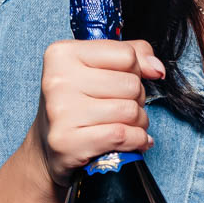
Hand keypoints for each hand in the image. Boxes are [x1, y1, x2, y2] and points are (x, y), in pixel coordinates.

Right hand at [26, 38, 166, 190]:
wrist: (47, 148)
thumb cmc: (76, 104)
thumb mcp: (96, 69)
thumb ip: (132, 54)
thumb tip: (156, 69)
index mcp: (62, 54)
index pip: (127, 54)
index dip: (134, 71)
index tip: (122, 81)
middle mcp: (58, 80)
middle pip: (131, 84)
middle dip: (137, 99)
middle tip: (122, 108)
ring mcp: (60, 111)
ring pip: (129, 111)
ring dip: (138, 122)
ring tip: (126, 125)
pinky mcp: (67, 141)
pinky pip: (121, 135)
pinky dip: (135, 140)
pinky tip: (129, 141)